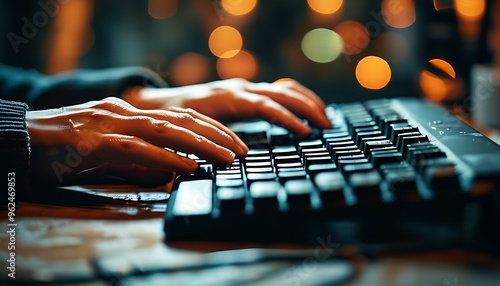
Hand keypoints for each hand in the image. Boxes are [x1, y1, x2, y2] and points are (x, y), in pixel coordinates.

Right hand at [26, 97, 246, 185]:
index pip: (180, 116)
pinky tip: (188, 166)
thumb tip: (171, 170)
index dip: (211, 128)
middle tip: (243, 151)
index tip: (235, 142)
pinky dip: (166, 157)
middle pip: (182, 119)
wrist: (20, 138)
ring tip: (227, 158)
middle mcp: (126, 112)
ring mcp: (112, 123)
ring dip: (201, 144)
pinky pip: (138, 149)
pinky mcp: (96, 141)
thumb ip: (140, 157)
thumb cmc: (64, 146)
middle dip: (217, 135)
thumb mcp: (109, 148)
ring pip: (166, 130)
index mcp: (130, 112)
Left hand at [123, 78, 330, 136]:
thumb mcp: (191, 131)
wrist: (161, 104)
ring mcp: (244, 88)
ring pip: (283, 88)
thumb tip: (240, 155)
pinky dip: (296, 98)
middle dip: (306, 108)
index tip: (305, 133)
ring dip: (306, 101)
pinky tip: (307, 109)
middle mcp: (240, 89)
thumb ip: (214, 140)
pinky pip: (277, 89)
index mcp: (228, 98)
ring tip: (325, 117)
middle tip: (326, 126)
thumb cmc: (174, 120)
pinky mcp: (246, 92)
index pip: (265, 106)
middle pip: (281, 93)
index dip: (286, 118)